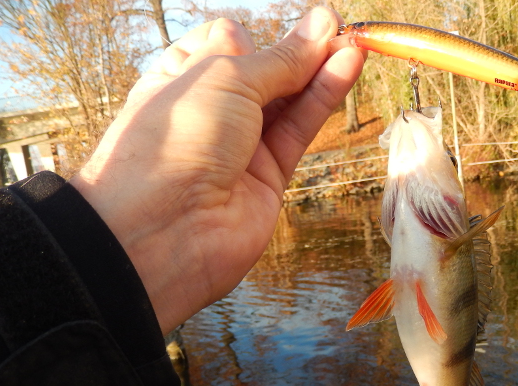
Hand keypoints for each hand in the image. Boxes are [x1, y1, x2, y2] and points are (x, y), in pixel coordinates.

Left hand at [70, 9, 365, 334]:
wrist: (164, 227)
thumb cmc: (174, 140)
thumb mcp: (227, 78)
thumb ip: (280, 59)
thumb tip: (319, 26)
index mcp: (182, 79)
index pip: (228, 44)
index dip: (260, 36)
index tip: (297, 25)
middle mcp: (211, 112)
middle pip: (265, 72)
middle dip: (299, 50)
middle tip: (338, 27)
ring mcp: (240, 146)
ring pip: (289, 101)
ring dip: (320, 70)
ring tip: (353, 42)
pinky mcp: (268, 177)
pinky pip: (300, 131)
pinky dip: (323, 99)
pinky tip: (347, 68)